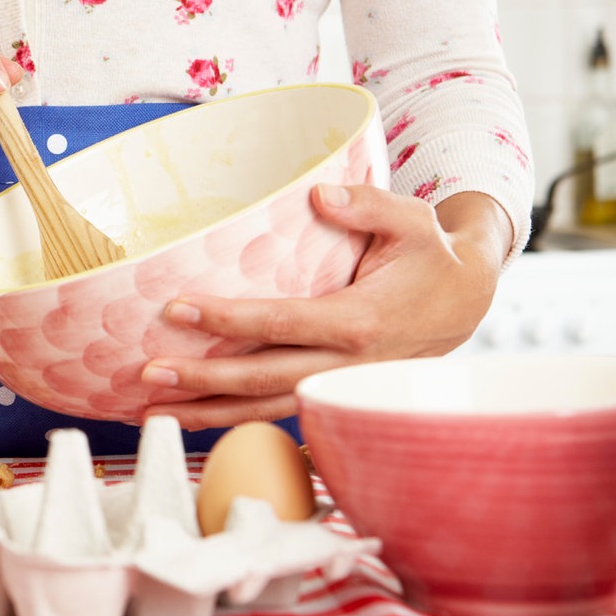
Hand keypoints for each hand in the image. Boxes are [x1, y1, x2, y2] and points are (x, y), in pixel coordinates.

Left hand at [138, 185, 513, 430]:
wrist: (467, 301)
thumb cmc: (431, 256)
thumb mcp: (412, 219)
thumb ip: (365, 205)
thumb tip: (318, 197)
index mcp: (360, 320)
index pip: (281, 323)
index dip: (227, 320)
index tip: (177, 310)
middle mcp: (346, 364)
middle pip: (263, 379)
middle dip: (203, 381)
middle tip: (148, 375)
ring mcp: (340, 385)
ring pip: (267, 408)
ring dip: (210, 413)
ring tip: (154, 412)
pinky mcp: (334, 393)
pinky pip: (279, 411)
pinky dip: (236, 418)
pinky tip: (195, 416)